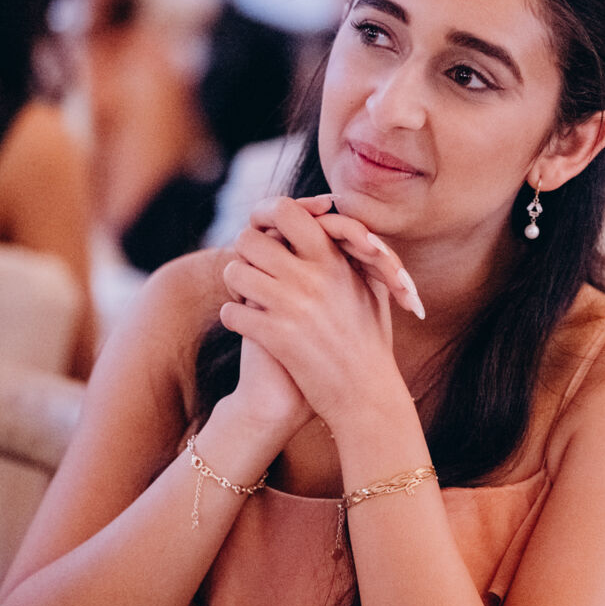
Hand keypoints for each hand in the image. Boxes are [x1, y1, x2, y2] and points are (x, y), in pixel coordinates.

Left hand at [217, 197, 416, 434]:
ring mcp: (292, 306)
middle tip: (252, 265)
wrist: (366, 394)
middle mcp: (311, 276)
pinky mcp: (276, 337)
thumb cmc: (371, 341)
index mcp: (334, 259)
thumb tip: (330, 219)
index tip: (262, 227)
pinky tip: (247, 325)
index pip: (286, 211)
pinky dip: (234, 317)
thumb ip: (354, 252)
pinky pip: (231, 312)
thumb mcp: (373, 289)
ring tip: (246, 296)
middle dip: (244, 250)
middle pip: (249, 238)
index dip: (266, 214)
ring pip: (234, 272)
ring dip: (235, 283)